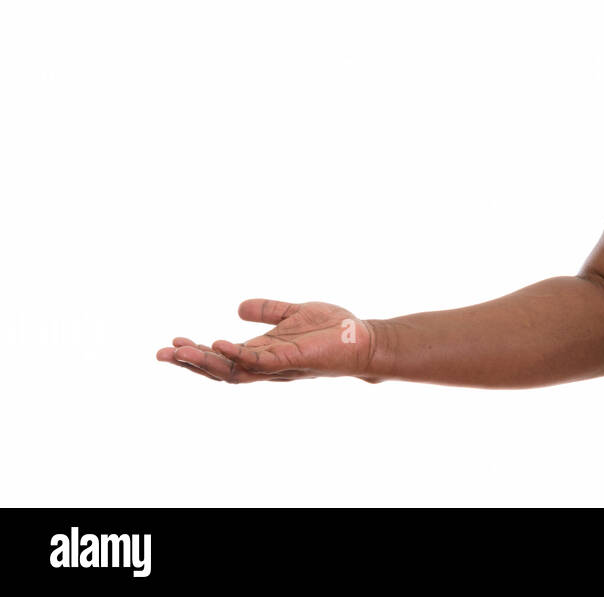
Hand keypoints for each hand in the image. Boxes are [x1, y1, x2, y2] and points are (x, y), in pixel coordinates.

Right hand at [155, 299, 381, 383]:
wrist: (365, 339)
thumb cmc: (333, 330)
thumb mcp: (294, 313)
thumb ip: (268, 311)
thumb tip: (238, 307)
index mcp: (263, 352)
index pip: (222, 358)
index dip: (197, 353)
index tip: (171, 343)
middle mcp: (266, 364)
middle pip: (220, 370)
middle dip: (191, 363)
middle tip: (163, 353)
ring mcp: (279, 364)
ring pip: (235, 371)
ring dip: (207, 362)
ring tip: (182, 352)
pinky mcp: (294, 360)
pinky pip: (261, 362)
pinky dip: (240, 355)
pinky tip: (222, 344)